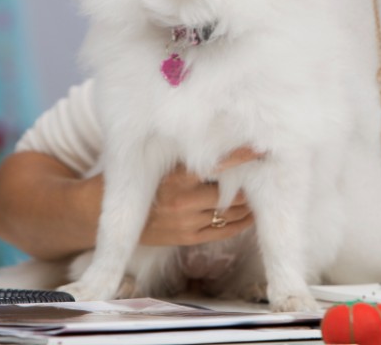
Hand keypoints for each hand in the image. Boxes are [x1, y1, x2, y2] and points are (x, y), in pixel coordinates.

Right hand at [139, 147, 260, 245]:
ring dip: (248, 204)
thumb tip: (222, 142)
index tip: (259, 150)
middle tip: (261, 174)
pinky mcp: (188, 238)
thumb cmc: (147, 182)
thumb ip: (190, 157)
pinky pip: (223, 232)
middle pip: (231, 193)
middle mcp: (184, 201)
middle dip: (248, 184)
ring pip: (230, 213)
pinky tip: (250, 215)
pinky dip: (241, 223)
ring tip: (259, 193)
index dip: (240, 157)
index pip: (216, 165)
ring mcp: (187, 222)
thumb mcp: (164, 164)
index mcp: (177, 178)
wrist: (118, 216)